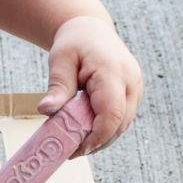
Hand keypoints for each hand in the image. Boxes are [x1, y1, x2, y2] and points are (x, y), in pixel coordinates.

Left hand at [38, 15, 143, 155]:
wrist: (92, 30)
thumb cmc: (75, 42)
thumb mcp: (60, 60)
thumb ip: (57, 86)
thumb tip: (46, 110)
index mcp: (113, 71)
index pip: (112, 113)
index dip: (96, 136)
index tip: (76, 149)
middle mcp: (132, 81)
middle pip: (120, 124)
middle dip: (97, 142)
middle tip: (71, 151)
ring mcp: (136, 89)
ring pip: (123, 125)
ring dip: (101, 138)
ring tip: (76, 143)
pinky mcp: (134, 95)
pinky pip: (122, 119)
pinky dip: (106, 129)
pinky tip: (86, 132)